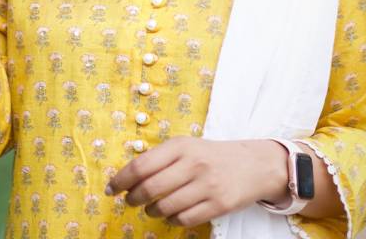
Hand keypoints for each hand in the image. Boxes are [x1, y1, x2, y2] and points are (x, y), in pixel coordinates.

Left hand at [104, 137, 285, 227]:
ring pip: (165, 207)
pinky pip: (184, 219)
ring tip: (150, 208)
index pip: (141, 166)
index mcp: (180, 146)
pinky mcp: (220, 205)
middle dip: (132, 198)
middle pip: (150, 189)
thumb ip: (158, 158)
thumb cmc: (210, 155)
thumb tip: (126, 177)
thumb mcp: (185, 146)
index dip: (121, 180)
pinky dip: (171, 220)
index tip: (111, 189)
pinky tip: (171, 215)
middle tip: (129, 201)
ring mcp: (208, 185)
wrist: (254, 164)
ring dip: (151, 211)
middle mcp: (193, 164)